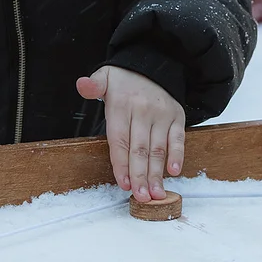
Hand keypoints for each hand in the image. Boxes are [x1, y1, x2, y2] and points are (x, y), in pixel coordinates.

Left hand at [76, 66, 184, 202]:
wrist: (153, 65)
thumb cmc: (124, 80)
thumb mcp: (105, 77)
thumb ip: (93, 85)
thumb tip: (82, 85)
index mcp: (123, 105)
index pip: (120, 139)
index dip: (121, 163)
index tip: (123, 183)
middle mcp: (143, 111)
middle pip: (140, 149)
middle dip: (140, 175)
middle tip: (140, 196)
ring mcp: (162, 115)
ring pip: (158, 148)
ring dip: (157, 173)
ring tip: (155, 194)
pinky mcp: (177, 117)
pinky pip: (178, 138)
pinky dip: (178, 155)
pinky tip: (174, 171)